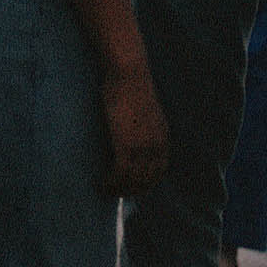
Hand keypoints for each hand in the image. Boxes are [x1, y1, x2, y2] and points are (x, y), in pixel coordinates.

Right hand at [99, 62, 169, 197]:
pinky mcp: (126, 146)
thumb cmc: (132, 86)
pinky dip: (111, 183)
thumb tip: (134, 136)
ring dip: (119, 190)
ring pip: (132, 180)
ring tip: (107, 191)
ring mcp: (142, 147)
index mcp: (163, 136)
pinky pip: (119, 173)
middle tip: (117, 193)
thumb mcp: (145, 110)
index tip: (134, 187)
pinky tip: (102, 184)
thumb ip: (144, 127)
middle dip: (132, 190)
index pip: (160, 170)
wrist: (129, 74)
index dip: (147, 182)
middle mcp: (156, 145)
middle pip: (147, 179)